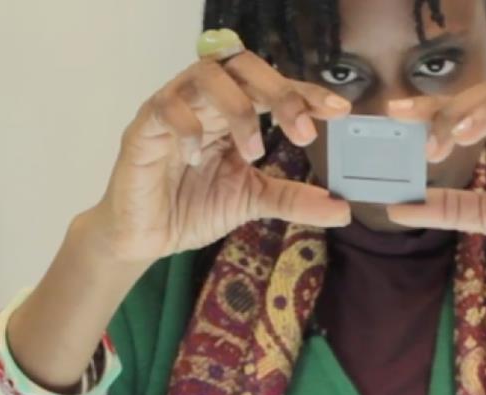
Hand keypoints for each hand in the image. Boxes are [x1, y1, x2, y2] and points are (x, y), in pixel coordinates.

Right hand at [88, 50, 353, 264]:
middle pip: (242, 66)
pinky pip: (166, 107)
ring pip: (206, 76)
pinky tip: (197, 159)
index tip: (338, 110)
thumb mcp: (253, 200)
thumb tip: (342, 209)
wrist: (146, 237)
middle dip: (280, 93)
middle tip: (304, 132)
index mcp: (233, 111)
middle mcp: (204, 101)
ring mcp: (172, 109)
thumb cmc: (193, 207)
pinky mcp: (143, 129)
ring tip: (252, 153)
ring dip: (239, 110)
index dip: (305, 92)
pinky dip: (189, 129)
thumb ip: (294, 199)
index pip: (273, 86)